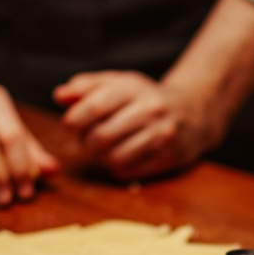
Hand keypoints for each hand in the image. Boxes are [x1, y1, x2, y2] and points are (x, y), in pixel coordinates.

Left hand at [54, 71, 214, 179]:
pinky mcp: (168, 158)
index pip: (94, 107)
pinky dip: (117, 167)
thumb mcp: (119, 83)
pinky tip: (121, 155)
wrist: (193, 111)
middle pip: (101, 136)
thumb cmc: (145, 98)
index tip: (71, 126)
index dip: (74, 121)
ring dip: (101, 157)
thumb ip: (87, 86)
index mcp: (134, 88)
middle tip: (86, 140)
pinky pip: (128, 171)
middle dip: (85, 142)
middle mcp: (150, 110)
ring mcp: (162, 136)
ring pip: (114, 157)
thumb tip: (60, 96)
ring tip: (104, 148)